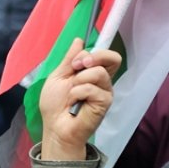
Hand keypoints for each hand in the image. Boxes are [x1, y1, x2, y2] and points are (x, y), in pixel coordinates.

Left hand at [38, 38, 121, 160]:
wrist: (54, 127)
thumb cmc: (55, 104)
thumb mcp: (58, 76)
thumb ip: (70, 60)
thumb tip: (79, 40)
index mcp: (92, 73)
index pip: (107, 56)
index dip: (94, 52)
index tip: (77, 61)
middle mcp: (102, 81)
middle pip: (113, 58)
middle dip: (94, 58)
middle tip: (77, 68)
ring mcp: (105, 92)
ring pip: (99, 72)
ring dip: (79, 80)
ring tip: (71, 94)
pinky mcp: (104, 103)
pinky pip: (92, 88)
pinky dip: (77, 93)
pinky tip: (73, 104)